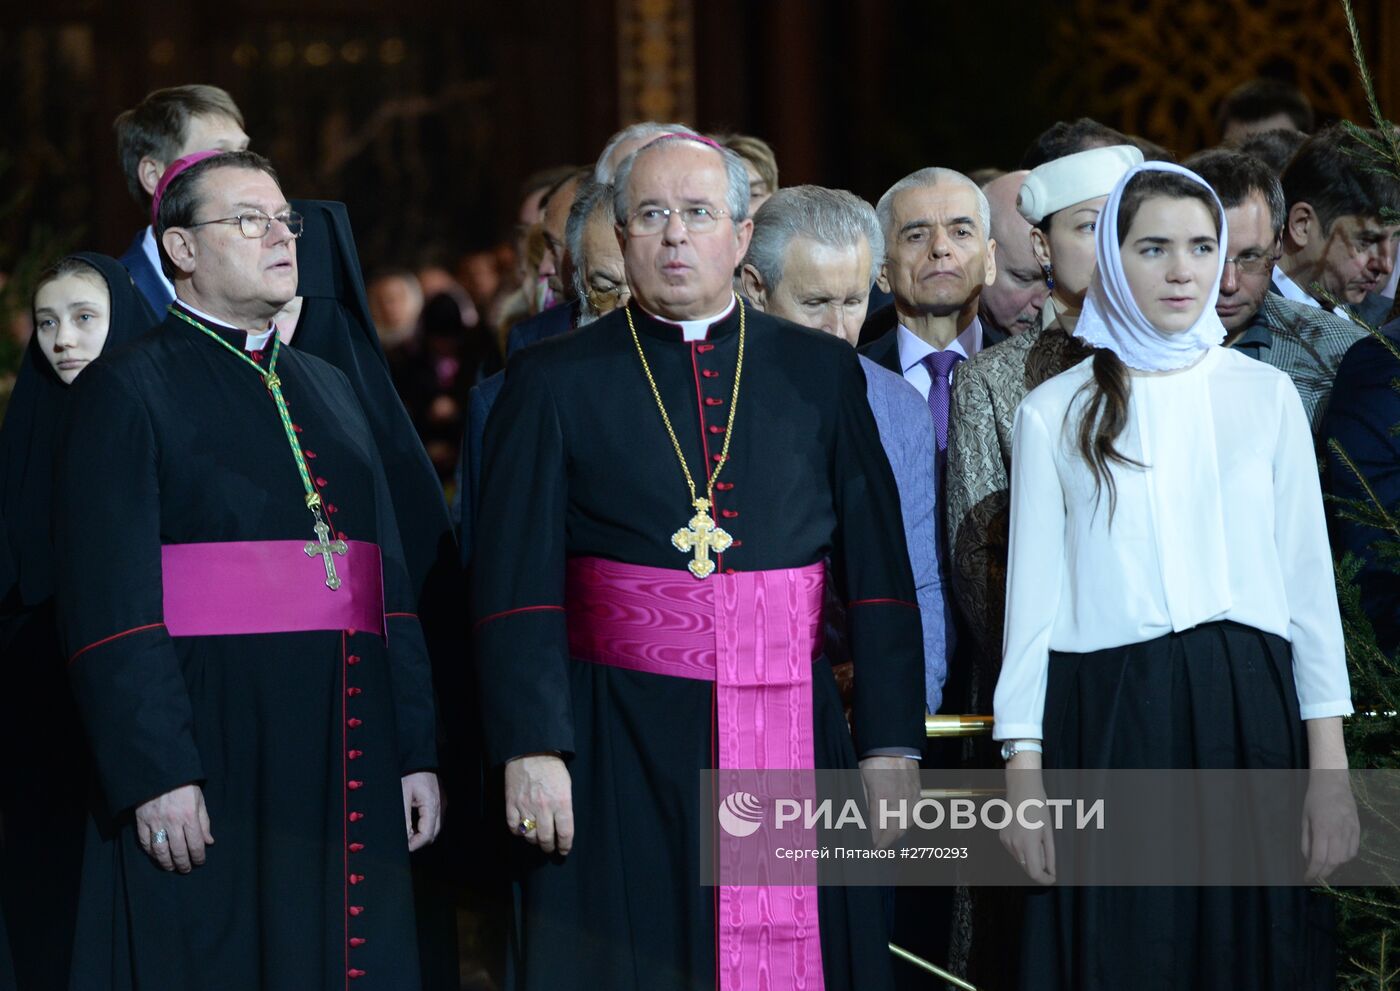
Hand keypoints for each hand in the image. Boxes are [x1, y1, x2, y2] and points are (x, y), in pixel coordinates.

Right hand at [135, 783, 213, 873]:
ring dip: (166, 863)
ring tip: (171, 867)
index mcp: (190, 816)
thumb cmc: (184, 785)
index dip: (198, 857)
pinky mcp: (141, 821)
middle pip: (178, 851)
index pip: (195, 844)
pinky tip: (156, 856)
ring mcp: (155, 822)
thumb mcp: (199, 800)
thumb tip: (209, 842)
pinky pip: (145, 842)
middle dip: (183, 864)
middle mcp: (172, 821)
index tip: (199, 862)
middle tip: (186, 869)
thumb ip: (204, 822)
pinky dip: (150, 852)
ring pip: (160, 851)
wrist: (161, 770)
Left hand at [402, 771, 441, 851]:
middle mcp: (441, 806)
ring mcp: (443, 804)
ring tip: (407, 831)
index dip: (414, 844)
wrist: (419, 758)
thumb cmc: (410, 774)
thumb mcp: (402, 795)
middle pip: (433, 834)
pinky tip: (414, 823)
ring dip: (422, 834)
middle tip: (403, 840)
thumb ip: (404, 817)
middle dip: (418, 841)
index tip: (403, 846)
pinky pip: (436, 819)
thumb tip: (405, 836)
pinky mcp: (441, 801)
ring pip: (435, 828)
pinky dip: (425, 825)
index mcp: (432, 804)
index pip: (427, 834)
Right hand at [504, 754, 573, 854]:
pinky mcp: (512, 803)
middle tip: (549, 848)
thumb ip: (564, 807)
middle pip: (546, 838)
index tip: (563, 850)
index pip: (565, 833)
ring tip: (537, 839)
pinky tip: (522, 829)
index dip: (564, 846)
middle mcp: (544, 807)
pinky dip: (518, 832)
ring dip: (534, 840)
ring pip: (529, 835)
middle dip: (549, 847)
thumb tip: (561, 827)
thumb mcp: (566, 786)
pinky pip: (513, 826)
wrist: (531, 751)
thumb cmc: (552, 768)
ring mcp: (526, 806)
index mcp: (561, 802)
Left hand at [858, 756, 920, 848]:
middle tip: (877, 849)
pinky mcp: (917, 794)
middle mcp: (899, 801)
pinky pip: (913, 816)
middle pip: (894, 832)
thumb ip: (862, 800)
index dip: (873, 841)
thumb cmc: (875, 761)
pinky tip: (899, 826)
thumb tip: (859, 818)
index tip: (868, 848)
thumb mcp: (860, 779)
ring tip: (886, 841)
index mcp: (882, 798)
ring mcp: (910, 799)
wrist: (895, 746)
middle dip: (885, 844)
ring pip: (906, 826)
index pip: (878, 828)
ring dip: (896, 836)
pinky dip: (906, 824)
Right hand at [1000, 757, 1054, 884]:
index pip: (1034, 873)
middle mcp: (1013, 844)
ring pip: (1020, 860)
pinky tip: (1028, 835)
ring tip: (1037, 839)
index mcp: (1028, 843)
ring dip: (1030, 858)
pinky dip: (1022, 850)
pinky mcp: (1002, 836)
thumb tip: (1051, 870)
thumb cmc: (1038, 806)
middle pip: (1027, 868)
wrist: (1021, 788)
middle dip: (1039, 868)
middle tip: (1049, 858)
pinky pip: (1014, 851)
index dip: (1045, 879)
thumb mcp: (1048, 831)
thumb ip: (1049, 854)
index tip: (1052, 878)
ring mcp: (1005, 840)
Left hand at [1301, 771, 1359, 881]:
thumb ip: (1306, 840)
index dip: (1312, 871)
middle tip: (1314, 875)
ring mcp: (1350, 830)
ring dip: (1334, 866)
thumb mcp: (1304, 818)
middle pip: (1333, 861)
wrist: (1332, 782)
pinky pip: (1354, 850)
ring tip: (1324, 866)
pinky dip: (1345, 858)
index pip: (1319, 858)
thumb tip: (1308, 859)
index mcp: (1322, 828)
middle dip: (1323, 872)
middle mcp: (1338, 832)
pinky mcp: (1357, 829)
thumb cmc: (1313, 799)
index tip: (1306, 878)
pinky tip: (1337, 857)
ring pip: (1345, 858)